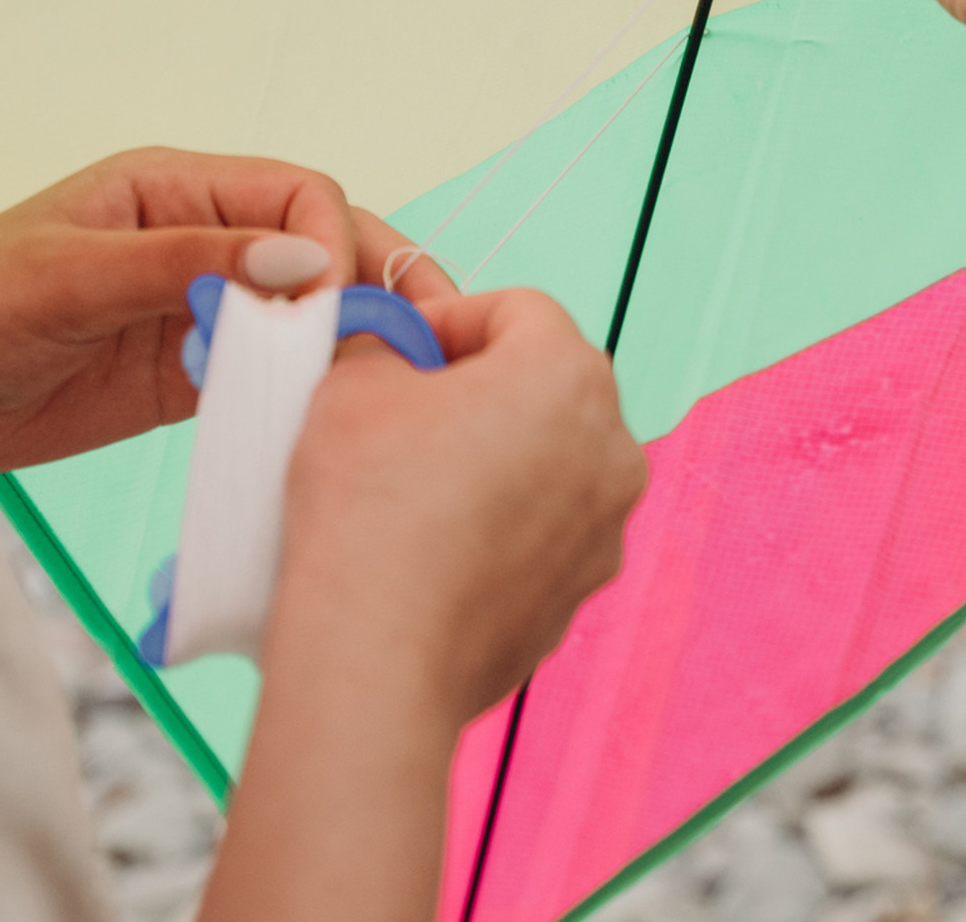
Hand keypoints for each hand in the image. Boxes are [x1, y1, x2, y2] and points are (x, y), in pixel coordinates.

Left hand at [0, 147, 454, 473]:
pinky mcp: (187, 378)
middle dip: (377, 285)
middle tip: (428, 341)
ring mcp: (199, 310)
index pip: (295, 194)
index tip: (338, 307)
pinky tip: (330, 422)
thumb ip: (188, 265)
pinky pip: (270, 377)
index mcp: (174, 187)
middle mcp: (201, 240)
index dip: (333, 242)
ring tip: (399, 389)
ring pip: (308, 316)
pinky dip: (306, 394)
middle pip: (322, 249)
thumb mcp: (70, 274)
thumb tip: (306, 266)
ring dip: (352, 344)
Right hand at [199, 290, 644, 921]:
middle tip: (402, 409)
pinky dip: (500, 525)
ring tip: (413, 482)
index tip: (397, 349)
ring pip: (549, 461)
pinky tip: (433, 546)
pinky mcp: (581, 593)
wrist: (377, 657)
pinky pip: (542, 532)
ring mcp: (606, 528)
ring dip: (493, 456)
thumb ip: (383, 346)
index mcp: (570, 374)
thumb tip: (392, 350)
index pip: (517, 308)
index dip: (448, 318)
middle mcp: (614, 447)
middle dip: (478, 387)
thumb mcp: (351, 384)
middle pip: (545, 385)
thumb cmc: (368, 505)